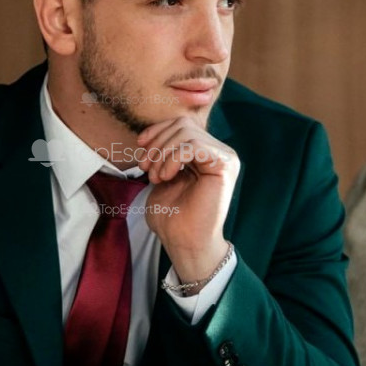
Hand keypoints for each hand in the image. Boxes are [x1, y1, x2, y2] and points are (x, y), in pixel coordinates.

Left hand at [136, 115, 238, 281]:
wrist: (183, 242)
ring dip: (163, 154)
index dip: (157, 131)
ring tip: (157, 177)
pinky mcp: (225, 166)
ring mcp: (224, 157)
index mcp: (204, 152)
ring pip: (187, 133)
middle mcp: (218, 151)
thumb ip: (163, 152)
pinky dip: (174, 158)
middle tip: (146, 169)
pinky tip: (167, 177)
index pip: (181, 123)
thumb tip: (151, 134)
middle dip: (157, 144)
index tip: (140, 147)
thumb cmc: (172, 216)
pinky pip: (195, 146)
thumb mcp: (162, 175)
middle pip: (183, 125)